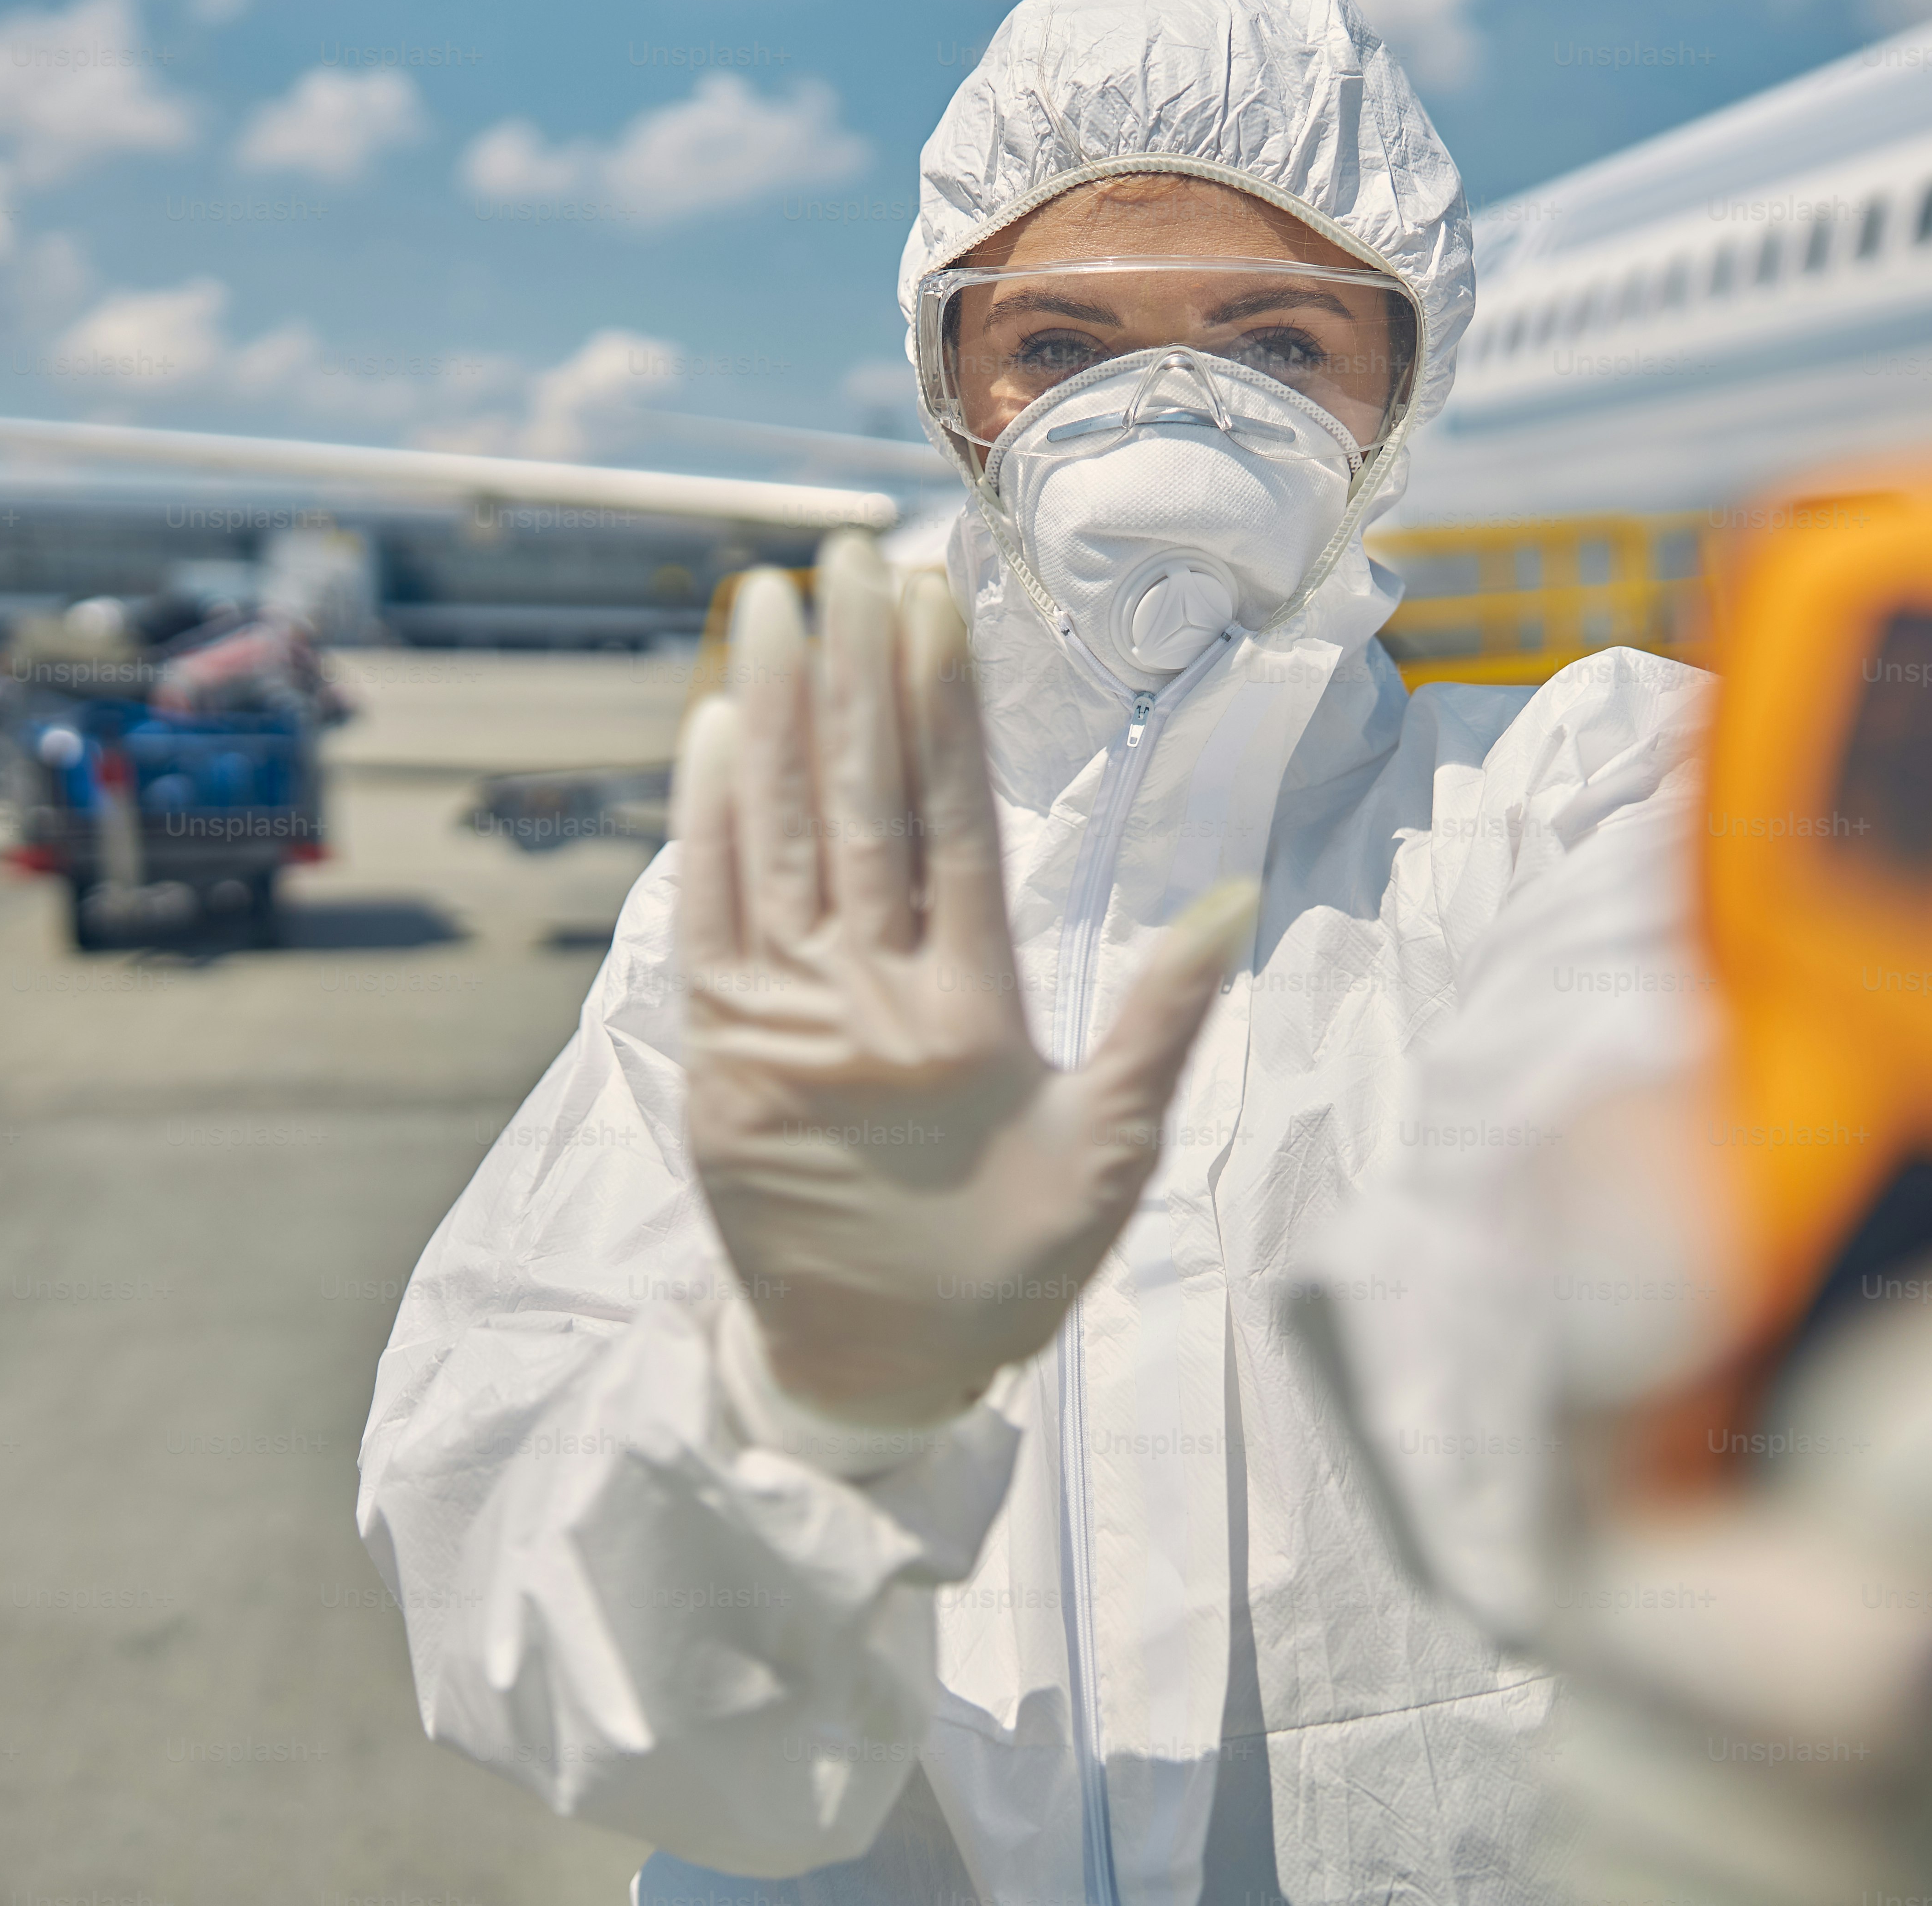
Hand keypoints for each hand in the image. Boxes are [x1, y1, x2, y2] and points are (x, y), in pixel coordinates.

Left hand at [676, 535, 1253, 1428]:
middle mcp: (862, 1002)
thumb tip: (1228, 901)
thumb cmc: (998, 1271)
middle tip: (849, 553)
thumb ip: (1159, 1024)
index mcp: (964, 1017)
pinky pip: (703, 913)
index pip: (952, 823)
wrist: (860, 1378)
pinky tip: (711, 729)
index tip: (931, 601)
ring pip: (772, 836)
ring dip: (767, 710)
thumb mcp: (1107, 1160)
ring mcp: (774, 1022)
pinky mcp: (712, 1052)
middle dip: (853, 668)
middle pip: (856, 802)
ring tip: (768, 598)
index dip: (940, 703)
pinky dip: (705, 819)